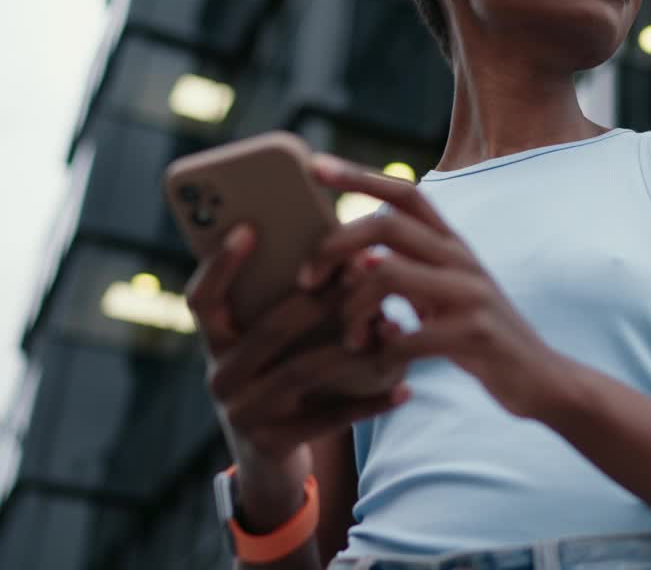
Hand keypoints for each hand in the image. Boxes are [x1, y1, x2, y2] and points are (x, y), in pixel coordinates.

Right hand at [184, 224, 411, 470]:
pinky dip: (370, 403)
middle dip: (321, 298)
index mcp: (216, 343)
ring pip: (303, 371)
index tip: (249, 227)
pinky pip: (329, 418)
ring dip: (354, 347)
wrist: (270, 465)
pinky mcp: (272, 444)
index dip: (221, 265)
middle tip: (364, 271)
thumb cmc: (282, 384)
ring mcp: (243, 413)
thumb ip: (290, 310)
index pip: (202, 299)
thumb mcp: (274, 351)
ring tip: (393, 325)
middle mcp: (221, 377)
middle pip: (271, 328)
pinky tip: (405, 390)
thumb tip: (349, 256)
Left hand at [301, 154, 565, 418]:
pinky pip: (407, 335)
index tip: (313, 166)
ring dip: (351, 308)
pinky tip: (379, 359)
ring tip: (349, 336)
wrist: (541, 377)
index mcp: (452, 245)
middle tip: (306, 279)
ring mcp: (471, 294)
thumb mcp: (443, 293)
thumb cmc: (477, 336)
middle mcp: (462, 259)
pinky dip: (381, 349)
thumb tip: (353, 256)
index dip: (358, 175)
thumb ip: (407, 270)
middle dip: (334, 247)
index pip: (405, 192)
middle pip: (384, 227)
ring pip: (386, 275)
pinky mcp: (474, 334)